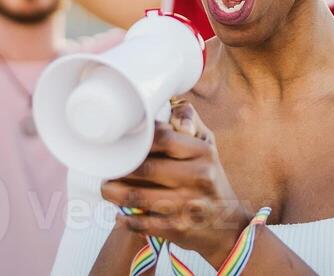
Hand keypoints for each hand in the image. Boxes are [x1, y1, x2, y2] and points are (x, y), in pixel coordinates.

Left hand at [102, 102, 251, 265]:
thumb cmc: (208, 176)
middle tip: (107, 168)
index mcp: (203, 151)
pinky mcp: (178, 228)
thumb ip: (187, 119)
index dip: (137, 139)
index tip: (123, 142)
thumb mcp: (207, 144)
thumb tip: (166, 105)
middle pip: (145, 168)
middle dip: (119, 169)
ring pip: (138, 198)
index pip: (162, 138)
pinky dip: (126, 219)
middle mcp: (198, 176)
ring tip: (107, 189)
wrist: (226, 224)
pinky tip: (121, 214)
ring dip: (115, 194)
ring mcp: (188, 204)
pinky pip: (142, 223)